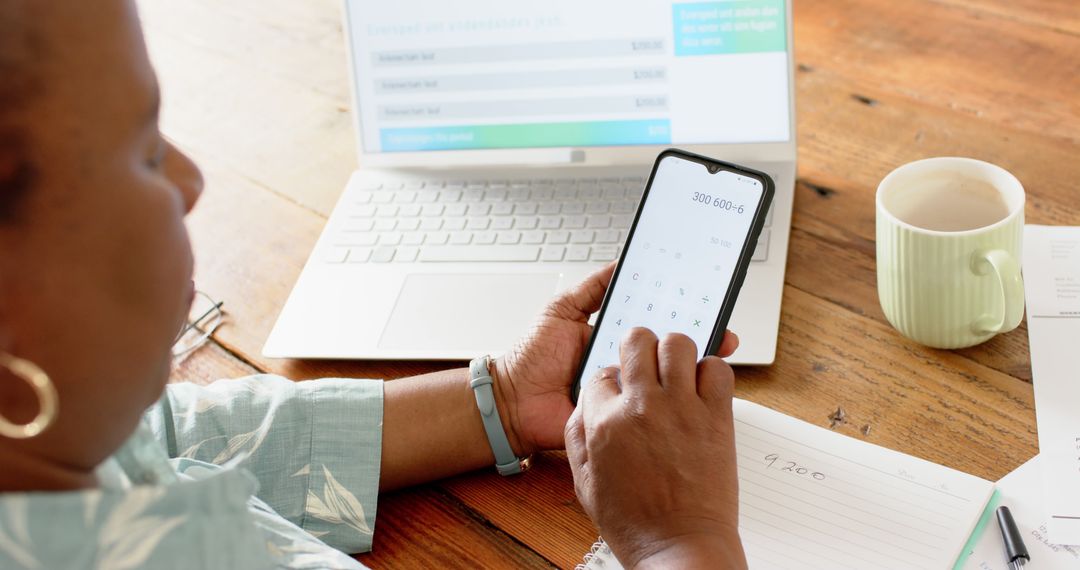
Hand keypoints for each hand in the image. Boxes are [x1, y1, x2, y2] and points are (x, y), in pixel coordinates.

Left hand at [494, 262, 739, 455]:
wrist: (511, 401)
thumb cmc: (531, 357)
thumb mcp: (560, 310)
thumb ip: (590, 289)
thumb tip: (619, 262)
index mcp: (615, 338)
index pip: (653, 323)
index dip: (677, 312)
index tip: (702, 300)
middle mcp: (625, 364)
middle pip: (666, 350)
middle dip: (694, 338)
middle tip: (718, 325)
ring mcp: (626, 391)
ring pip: (664, 379)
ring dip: (687, 368)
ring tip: (707, 350)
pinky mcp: (621, 417)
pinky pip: (647, 408)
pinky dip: (666, 400)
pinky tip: (683, 386)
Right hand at [564, 329, 746, 569]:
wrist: (680, 547)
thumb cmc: (637, 523)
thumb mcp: (585, 483)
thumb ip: (578, 437)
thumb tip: (585, 405)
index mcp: (605, 423)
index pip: (600, 373)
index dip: (610, 380)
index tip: (621, 390)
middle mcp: (641, 407)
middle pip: (636, 340)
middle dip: (638, 348)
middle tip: (646, 364)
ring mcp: (681, 408)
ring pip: (678, 343)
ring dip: (675, 351)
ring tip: (676, 370)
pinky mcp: (716, 416)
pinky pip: (717, 368)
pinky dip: (711, 371)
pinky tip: (703, 388)